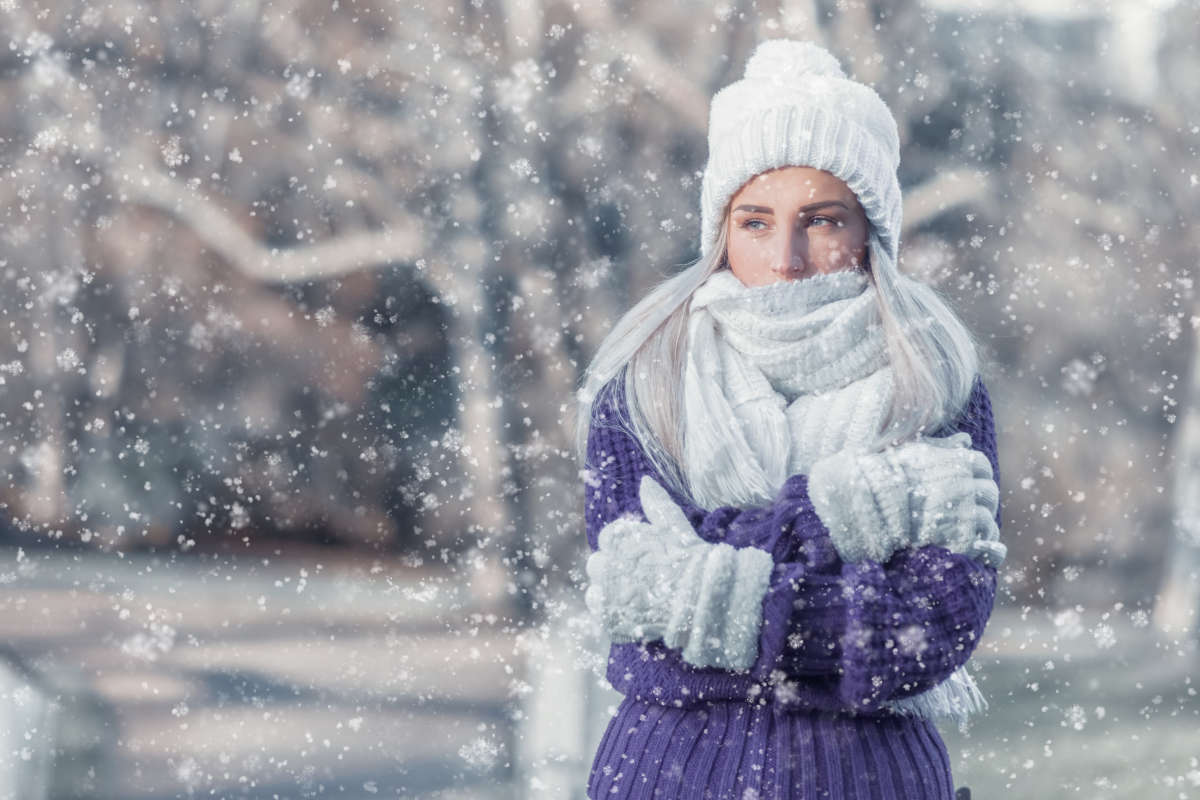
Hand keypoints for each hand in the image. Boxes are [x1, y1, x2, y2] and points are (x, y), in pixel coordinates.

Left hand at [584, 476, 773, 670]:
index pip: (608, 539)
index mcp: (617, 541)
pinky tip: (631, 612)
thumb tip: (646, 480)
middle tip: (638, 578)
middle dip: (612, 569)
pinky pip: (601, 614)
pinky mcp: (610, 618)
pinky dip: (612, 613)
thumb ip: (656, 503)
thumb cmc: (689, 559)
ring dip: (608, 593)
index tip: (641, 556)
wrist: (701, 599)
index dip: (624, 547)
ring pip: (595, 591)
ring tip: (634, 597)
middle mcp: (606, 565)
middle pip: (596, 565)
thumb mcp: (674, 526)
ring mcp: (607, 594)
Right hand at [808, 432, 1002, 565]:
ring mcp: (964, 514)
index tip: (966, 484)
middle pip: (989, 493)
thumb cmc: (883, 477)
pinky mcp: (960, 542)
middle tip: (966, 509)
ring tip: (969, 532)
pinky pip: (989, 550)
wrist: (865, 508)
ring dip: (983, 526)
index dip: (975, 476)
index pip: (981, 466)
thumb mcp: (911, 453)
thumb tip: (966, 439)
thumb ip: (941, 446)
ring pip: (987, 520)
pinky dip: (991, 552)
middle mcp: (965, 486)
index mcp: (957, 462)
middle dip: (982, 501)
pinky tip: (985, 552)